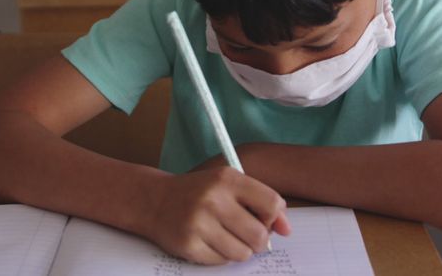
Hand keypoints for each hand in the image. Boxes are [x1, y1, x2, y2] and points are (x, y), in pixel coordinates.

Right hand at [144, 167, 291, 264]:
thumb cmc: (199, 193)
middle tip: (247, 236)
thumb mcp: (228, 186)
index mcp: (227, 179)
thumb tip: (287, 229)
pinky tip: (210, 242)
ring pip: (243, 253)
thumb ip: (261, 202)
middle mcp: (213, 199)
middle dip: (259, 241)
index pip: (271, 204)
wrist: (154, 200)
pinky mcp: (189, 244)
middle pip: (259, 235)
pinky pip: (221, 262)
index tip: (263, 220)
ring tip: (227, 239)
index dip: (273, 218)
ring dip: (240, 251)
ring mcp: (199, 223)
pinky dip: (221, 257)